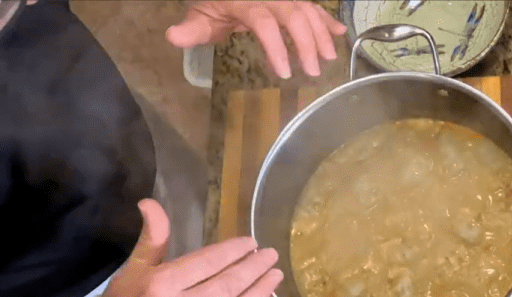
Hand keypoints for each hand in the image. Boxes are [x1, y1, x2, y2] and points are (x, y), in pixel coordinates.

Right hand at [74, 199, 282, 296]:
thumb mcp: (132, 269)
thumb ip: (152, 237)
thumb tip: (150, 202)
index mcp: (161, 286)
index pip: (207, 263)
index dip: (233, 252)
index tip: (251, 243)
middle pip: (227, 286)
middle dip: (254, 269)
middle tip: (272, 256)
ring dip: (261, 293)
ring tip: (275, 276)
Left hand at [166, 1, 347, 78]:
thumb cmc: (214, 2)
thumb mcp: (200, 14)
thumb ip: (192, 29)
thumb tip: (173, 36)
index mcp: (245, 1)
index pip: (264, 23)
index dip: (276, 47)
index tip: (284, 73)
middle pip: (293, 15)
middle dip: (306, 43)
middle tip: (312, 71)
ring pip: (307, 9)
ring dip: (320, 33)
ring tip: (328, 58)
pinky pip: (312, 5)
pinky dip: (325, 19)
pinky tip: (338, 34)